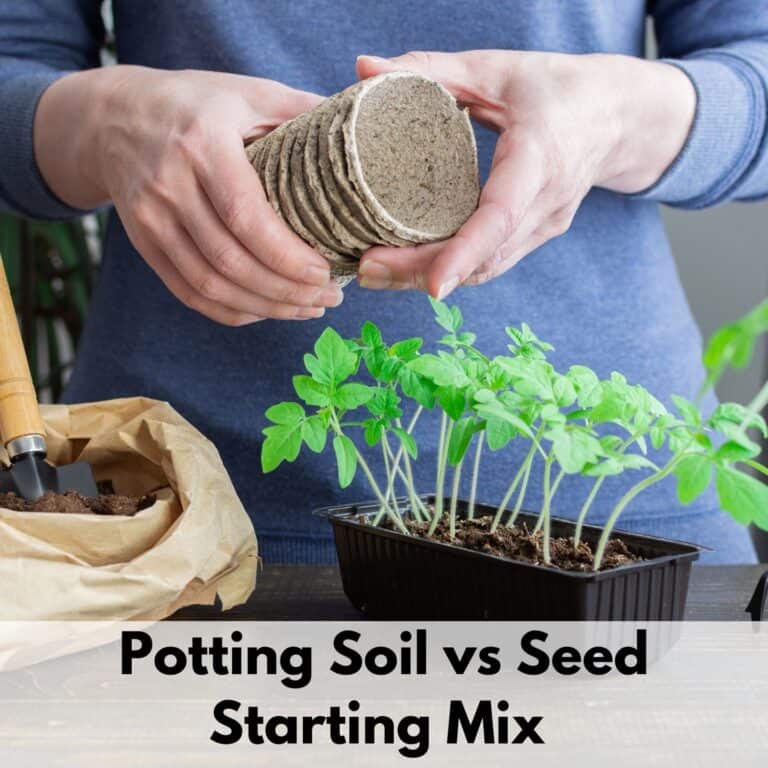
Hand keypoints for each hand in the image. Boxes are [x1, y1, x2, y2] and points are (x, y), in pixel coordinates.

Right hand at [35, 66, 341, 324]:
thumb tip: (363, 136)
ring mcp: (151, 219)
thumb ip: (302, 112)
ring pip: (210, 284)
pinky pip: (189, 293)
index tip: (325, 273)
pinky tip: (266, 311)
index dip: (287, 256)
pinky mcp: (145, 244)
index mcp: (202, 144)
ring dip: (265, 307)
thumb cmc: (195, 103)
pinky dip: (231, 311)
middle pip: (230, 260)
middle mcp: (170, 185)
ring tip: (308, 309)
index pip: (245, 215)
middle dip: (286, 291)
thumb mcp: (248, 92)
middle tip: (330, 297)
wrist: (113, 117)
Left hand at [355, 51, 694, 297]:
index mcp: (542, 157)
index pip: (503, 216)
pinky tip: (409, 267)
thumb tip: (364, 70)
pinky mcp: (536, 236)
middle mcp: (547, 204)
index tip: (433, 285)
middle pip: (485, 257)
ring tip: (375, 273)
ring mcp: (545, 226)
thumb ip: (429, 69)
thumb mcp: (494, 68)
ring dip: (429, 277)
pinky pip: (492, 263)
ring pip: (486, 269)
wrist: (615, 114)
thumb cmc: (554, 87)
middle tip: (366, 269)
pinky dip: (451, 269)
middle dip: (422, 270)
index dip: (466, 252)